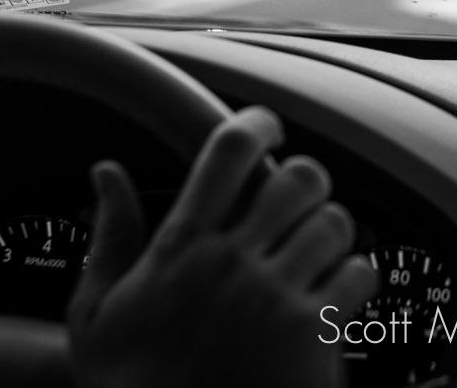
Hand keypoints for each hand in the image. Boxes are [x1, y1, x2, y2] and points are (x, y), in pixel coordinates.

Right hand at [68, 106, 377, 387]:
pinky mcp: (312, 332)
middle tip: (297, 204)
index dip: (257, 124)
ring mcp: (274, 296)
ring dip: (331, 232)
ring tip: (316, 253)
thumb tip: (106, 175)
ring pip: (334, 221)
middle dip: (304, 184)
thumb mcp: (97, 316)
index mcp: (180, 249)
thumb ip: (109, 237)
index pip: (227, 150)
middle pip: (297, 176)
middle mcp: (231, 263)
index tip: (267, 129)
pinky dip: (356, 279)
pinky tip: (335, 296)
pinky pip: (359, 274)